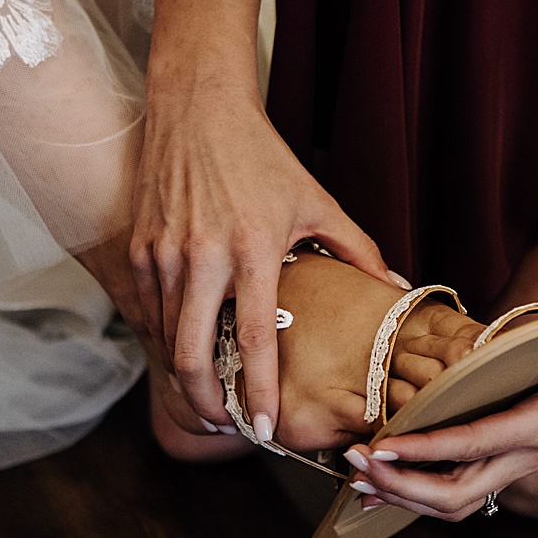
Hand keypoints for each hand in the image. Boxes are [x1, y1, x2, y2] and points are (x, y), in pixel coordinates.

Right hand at [130, 85, 399, 434]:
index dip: (260, 390)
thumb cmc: (262, 157)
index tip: (269, 427)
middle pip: (193, 356)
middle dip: (208, 406)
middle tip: (228, 429)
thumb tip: (398, 289)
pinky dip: (167, 340)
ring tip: (210, 400)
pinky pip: (150, 312)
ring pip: (167, 339)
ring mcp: (163, 254)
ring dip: (187, 377)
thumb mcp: (316, 201)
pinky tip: (187, 355)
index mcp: (251, 250)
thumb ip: (357, 250)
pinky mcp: (139, 248)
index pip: (255, 340)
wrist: (197, 108)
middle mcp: (201, 257)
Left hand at [337, 300, 537, 518]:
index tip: (382, 443)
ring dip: (405, 496)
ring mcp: (521, 463)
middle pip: (457, 494)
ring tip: (357, 480)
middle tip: (356, 462)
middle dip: (402, 485)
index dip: (426, 449)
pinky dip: (421, 492)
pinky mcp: (513, 460)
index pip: (476, 444)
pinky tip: (387, 484)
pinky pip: (463, 490)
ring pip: (456, 502)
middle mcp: (530, 455)